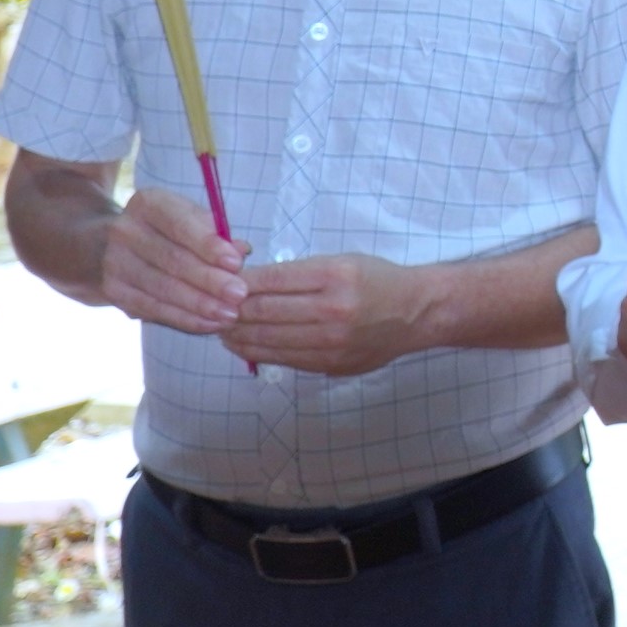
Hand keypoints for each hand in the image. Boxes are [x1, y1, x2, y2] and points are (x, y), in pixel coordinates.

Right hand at [99, 186, 246, 336]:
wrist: (110, 246)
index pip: (179, 224)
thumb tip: (241, 250)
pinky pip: (153, 309)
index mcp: (148, 204)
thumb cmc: (168, 231)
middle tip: (239, 295)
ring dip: (199, 305)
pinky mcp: (113, 291)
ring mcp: (115, 262)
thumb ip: (216, 234)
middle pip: (172, 259)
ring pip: (163, 288)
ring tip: (229, 314)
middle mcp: (125, 230)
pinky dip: (184, 319)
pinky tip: (209, 324)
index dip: (208, 245)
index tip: (236, 262)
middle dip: (210, 280)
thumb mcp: (190, 220)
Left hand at [225, 254, 434, 375]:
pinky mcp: (331, 364)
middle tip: (209, 307)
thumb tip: (245, 283)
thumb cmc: (376, 280)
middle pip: (263, 312)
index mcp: (334, 276)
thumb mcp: (340, 261)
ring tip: (220, 328)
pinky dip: (256, 352)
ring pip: (267, 340)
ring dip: (236, 334)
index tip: (217, 282)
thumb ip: (296, 274)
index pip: (269, 280)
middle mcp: (333, 310)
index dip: (237, 283)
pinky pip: (284, 359)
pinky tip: (242, 344)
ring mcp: (332, 342)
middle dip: (229, 310)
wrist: (417, 313)